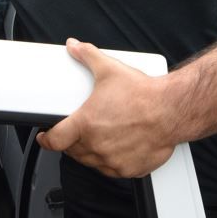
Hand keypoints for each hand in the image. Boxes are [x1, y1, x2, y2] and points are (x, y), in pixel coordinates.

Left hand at [35, 38, 174, 178]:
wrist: (171, 110)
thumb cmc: (143, 95)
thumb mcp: (109, 69)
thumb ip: (88, 56)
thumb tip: (75, 47)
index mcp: (86, 124)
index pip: (55, 140)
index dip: (46, 139)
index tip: (44, 137)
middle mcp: (97, 145)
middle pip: (72, 151)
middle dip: (70, 142)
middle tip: (76, 131)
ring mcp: (112, 160)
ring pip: (91, 162)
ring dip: (88, 152)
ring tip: (97, 137)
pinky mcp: (128, 169)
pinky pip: (112, 170)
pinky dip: (110, 161)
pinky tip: (115, 148)